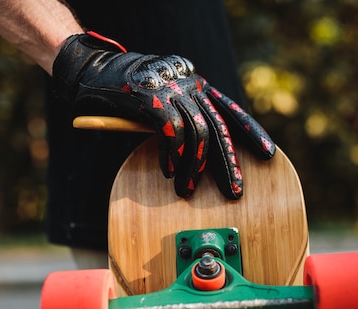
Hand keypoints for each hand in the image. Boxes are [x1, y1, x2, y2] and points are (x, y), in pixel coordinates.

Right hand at [52, 32, 274, 198]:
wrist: (90, 69)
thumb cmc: (125, 91)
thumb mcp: (161, 101)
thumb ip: (181, 119)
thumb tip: (199, 156)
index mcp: (195, 84)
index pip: (230, 109)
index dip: (250, 132)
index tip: (267, 153)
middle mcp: (189, 83)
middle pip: (219, 127)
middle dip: (227, 163)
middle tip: (234, 191)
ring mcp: (171, 89)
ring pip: (198, 134)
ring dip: (194, 168)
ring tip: (187, 191)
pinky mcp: (151, 98)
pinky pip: (172, 133)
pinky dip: (172, 156)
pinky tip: (169, 173)